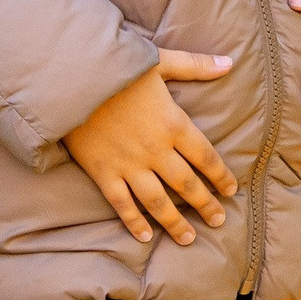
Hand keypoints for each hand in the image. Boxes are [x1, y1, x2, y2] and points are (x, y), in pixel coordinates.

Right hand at [62, 50, 236, 246]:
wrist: (70, 75)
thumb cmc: (115, 64)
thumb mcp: (158, 61)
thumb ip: (195, 65)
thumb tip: (229, 63)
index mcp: (173, 124)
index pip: (206, 157)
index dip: (221, 176)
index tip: (230, 190)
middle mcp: (156, 150)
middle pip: (187, 185)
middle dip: (206, 205)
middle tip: (218, 220)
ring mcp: (129, 165)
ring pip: (159, 202)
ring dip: (176, 223)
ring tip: (189, 238)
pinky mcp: (103, 172)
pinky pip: (122, 204)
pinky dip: (134, 222)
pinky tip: (144, 236)